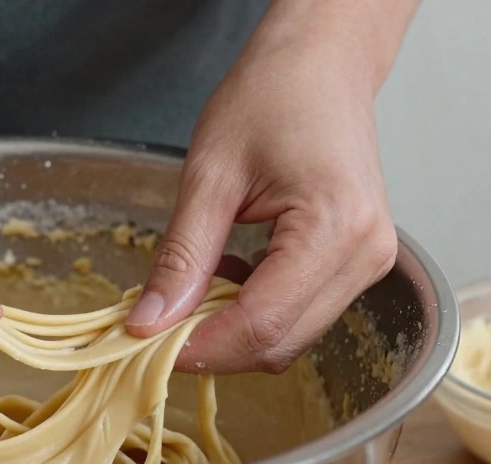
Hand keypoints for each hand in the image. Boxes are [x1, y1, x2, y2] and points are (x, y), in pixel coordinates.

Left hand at [125, 25, 397, 373]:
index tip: (147, 344)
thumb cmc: (273, 96)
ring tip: (189, 292)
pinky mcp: (357, 261)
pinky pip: (301, 313)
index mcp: (334, 228)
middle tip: (156, 325)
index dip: (198, 347)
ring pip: (290, 337)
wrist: (320, 65)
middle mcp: (365, 255)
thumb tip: (150, 321)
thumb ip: (181, 257)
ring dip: (232, 330)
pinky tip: (227, 277)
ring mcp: (369, 261)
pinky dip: (255, 311)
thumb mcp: (209, 175)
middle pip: (278, 343)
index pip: (260, 325)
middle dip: (212, 345)